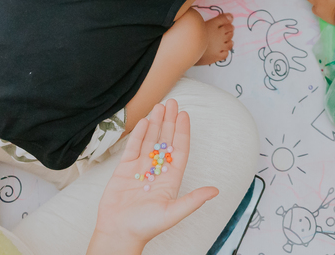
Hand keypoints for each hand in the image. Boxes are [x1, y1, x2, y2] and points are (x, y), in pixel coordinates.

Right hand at [90, 100, 217, 252]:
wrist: (119, 233)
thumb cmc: (146, 227)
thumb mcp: (173, 213)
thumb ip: (193, 200)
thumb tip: (215, 191)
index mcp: (171, 179)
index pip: (179, 150)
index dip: (182, 132)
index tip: (184, 115)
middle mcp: (157, 170)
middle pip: (165, 140)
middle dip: (169, 121)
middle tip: (172, 102)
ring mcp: (140, 168)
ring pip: (149, 140)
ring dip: (154, 123)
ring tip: (159, 106)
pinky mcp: (124, 169)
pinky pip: (132, 147)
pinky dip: (137, 134)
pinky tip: (143, 121)